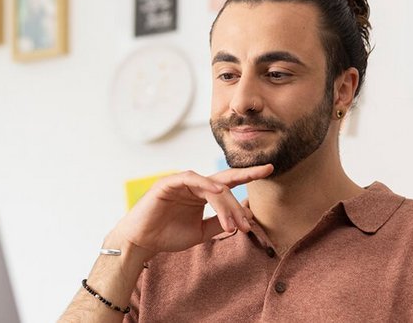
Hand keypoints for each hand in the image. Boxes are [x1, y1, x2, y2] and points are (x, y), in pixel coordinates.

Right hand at [108, 164, 273, 260]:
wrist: (142, 242)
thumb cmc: (168, 235)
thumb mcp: (200, 232)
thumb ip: (219, 224)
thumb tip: (245, 219)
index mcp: (202, 193)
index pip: (229, 183)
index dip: (248, 176)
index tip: (270, 170)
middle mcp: (194, 184)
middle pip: (225, 182)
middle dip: (245, 180)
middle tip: (260, 190)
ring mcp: (181, 181)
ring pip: (212, 186)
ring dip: (226, 206)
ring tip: (234, 226)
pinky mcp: (168, 182)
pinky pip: (191, 179)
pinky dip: (205, 185)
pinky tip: (218, 193)